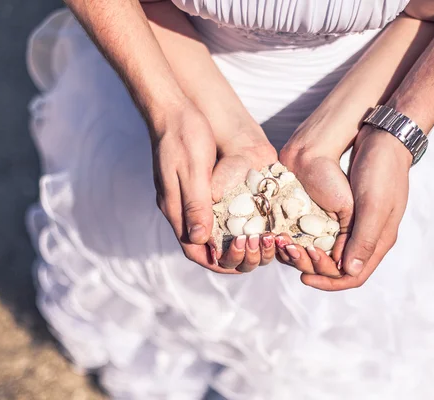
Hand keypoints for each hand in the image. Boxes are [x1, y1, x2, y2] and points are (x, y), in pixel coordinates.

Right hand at [152, 102, 277, 273]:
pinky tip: (250, 217)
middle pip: (203, 246)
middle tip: (257, 249)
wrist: (175, 109)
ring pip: (209, 231)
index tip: (242, 266)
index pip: (194, 250)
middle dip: (229, 255)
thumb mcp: (193, 171)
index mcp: (175, 208)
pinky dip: (231, 222)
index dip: (218, 262)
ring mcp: (186, 197)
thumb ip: (196, 205)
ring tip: (258, 238)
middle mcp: (179, 207)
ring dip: (232, 240)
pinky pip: (213, 213)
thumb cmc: (184, 136)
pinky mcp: (195, 186)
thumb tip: (199, 239)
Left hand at [280, 125, 410, 289]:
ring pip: (331, 251)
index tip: (303, 278)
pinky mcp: (348, 210)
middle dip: (314, 266)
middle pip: (339, 268)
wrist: (383, 139)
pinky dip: (310, 236)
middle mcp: (368, 236)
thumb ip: (363, 238)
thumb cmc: (380, 171)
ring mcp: (359, 223)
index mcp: (379, 241)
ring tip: (287, 244)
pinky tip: (294, 230)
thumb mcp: (372, 205)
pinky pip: (327, 233)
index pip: (353, 277)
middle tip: (290, 253)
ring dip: (309, 252)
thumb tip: (349, 271)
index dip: (328, 283)